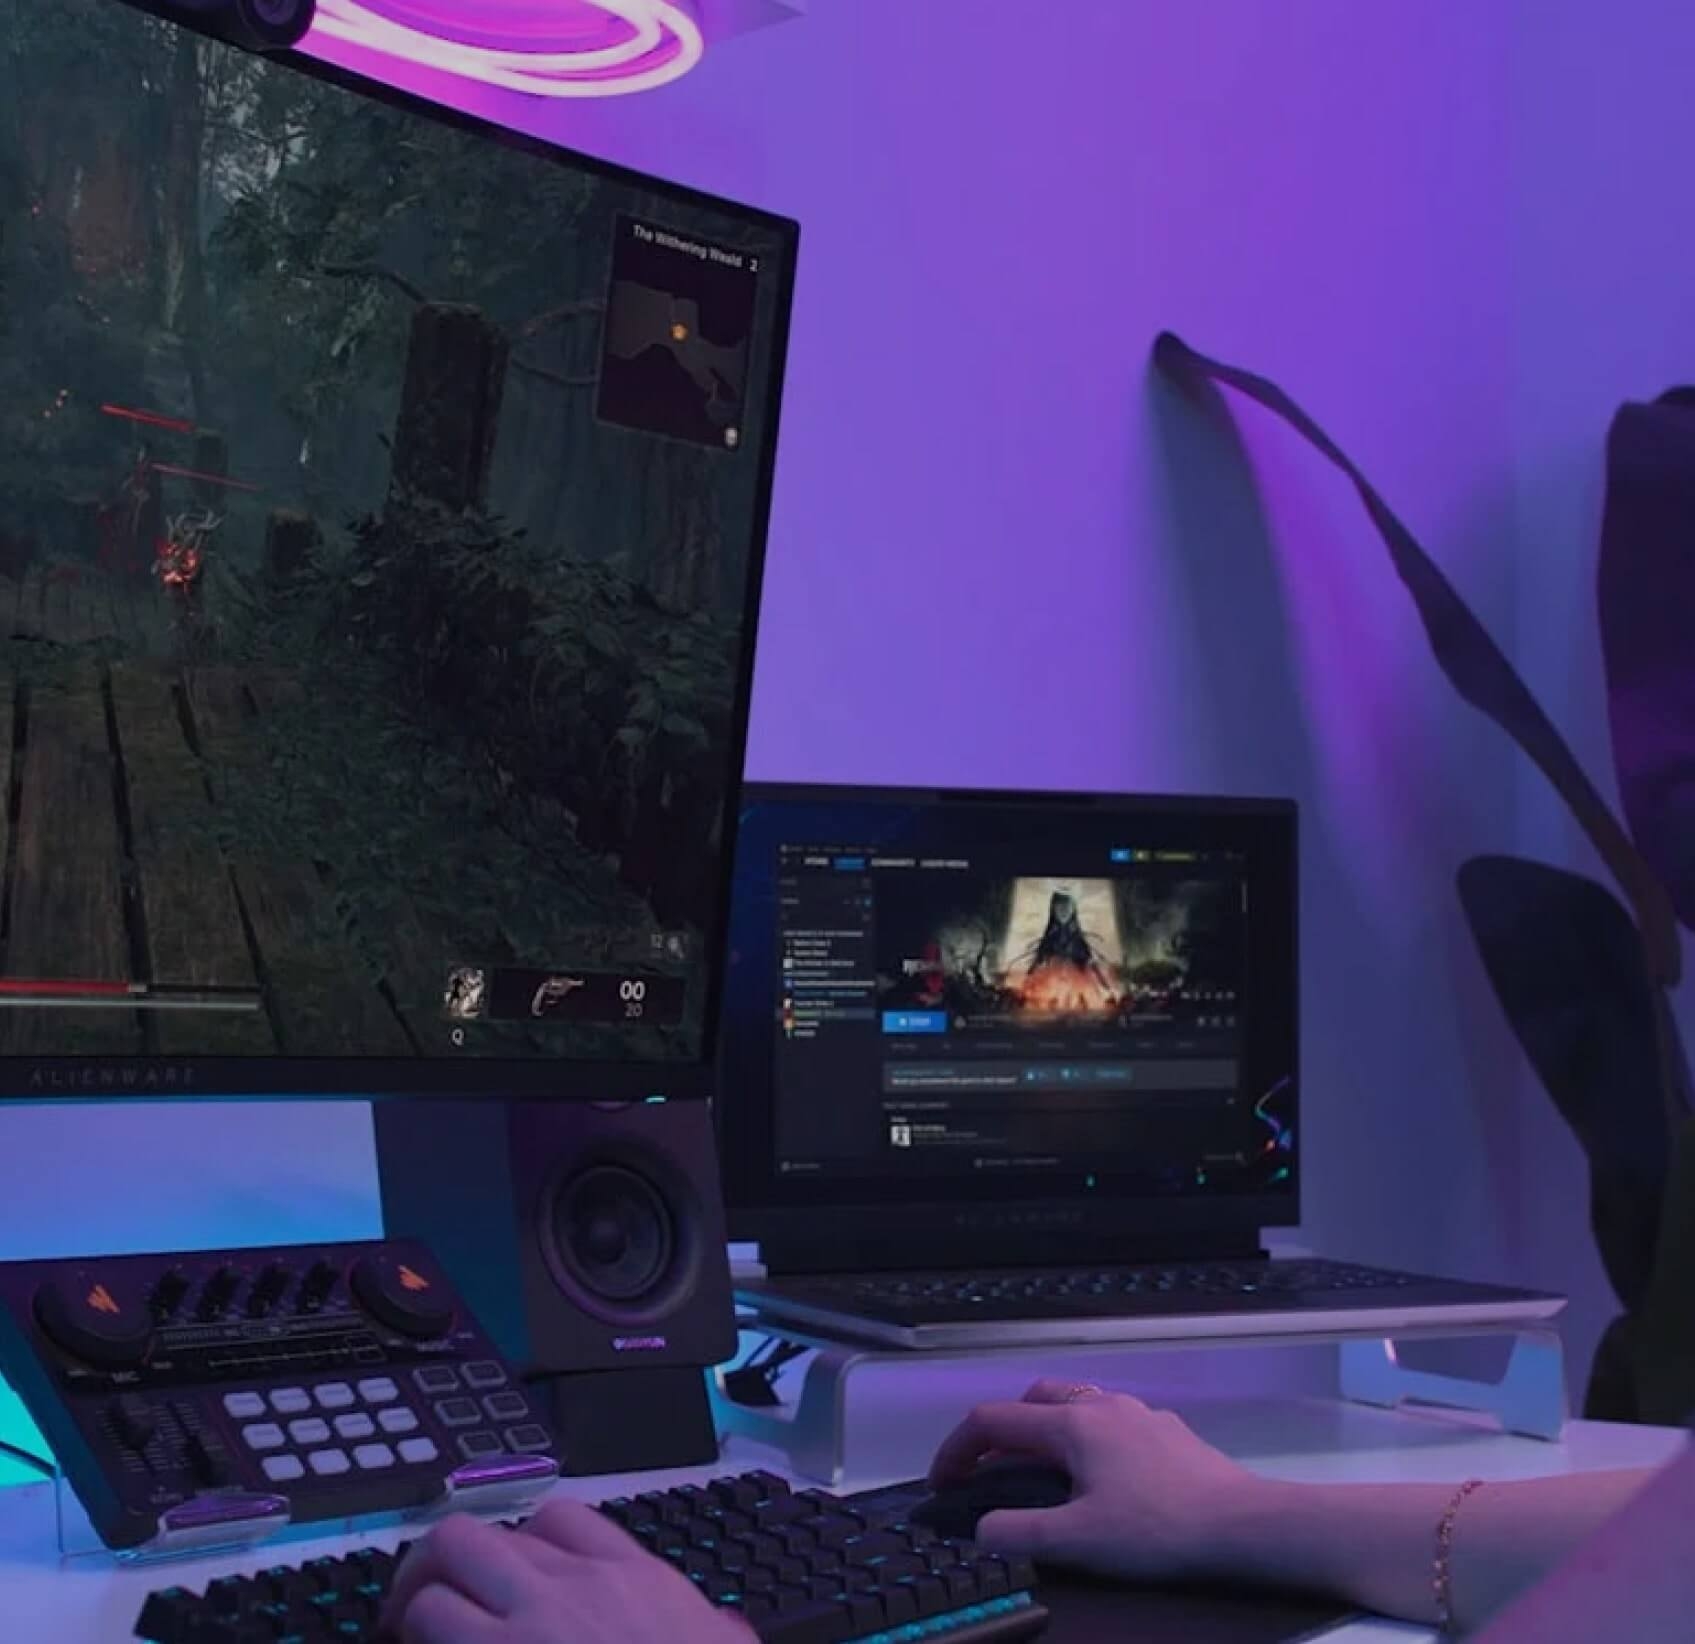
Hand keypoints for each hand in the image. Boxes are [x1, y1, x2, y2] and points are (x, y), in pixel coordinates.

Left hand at [381, 1500, 753, 1643]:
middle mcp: (564, 1597)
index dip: (522, 1541)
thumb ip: (716, 1630)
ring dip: (416, 1622)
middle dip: (439, 1566)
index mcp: (628, 1581)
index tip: (514, 1573)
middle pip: (472, 1538)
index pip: (557, 1521)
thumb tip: (727, 1630)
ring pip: (430, 1597)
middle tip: (433, 1599)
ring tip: (417, 1643)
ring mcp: (515, 1643)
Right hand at [928, 1379, 1267, 1583]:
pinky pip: (1113, 1423)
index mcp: (1072, 1425)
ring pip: (1077, 1406)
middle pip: (1034, 1400)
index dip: (958, 1450)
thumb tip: (982, 1528)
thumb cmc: (1158, 1529)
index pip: (994, 1421)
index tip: (944, 1482)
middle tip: (993, 1471)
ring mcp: (1140, 1415)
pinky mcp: (1169, 1434)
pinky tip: (1105, 1481)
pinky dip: (1089, 1442)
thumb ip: (1019, 1533)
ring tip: (1045, 1475)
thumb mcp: (1078, 1541)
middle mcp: (1103, 1406)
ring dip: (1048, 1431)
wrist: (1243, 1525)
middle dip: (1004, 1430)